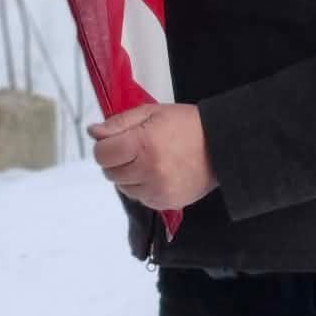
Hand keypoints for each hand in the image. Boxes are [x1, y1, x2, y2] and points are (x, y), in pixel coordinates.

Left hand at [88, 103, 216, 211]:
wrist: (221, 146)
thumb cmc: (187, 125)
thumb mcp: (151, 112)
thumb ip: (119, 123)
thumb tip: (94, 132)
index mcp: (143, 145)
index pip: (102, 154)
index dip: (105, 146)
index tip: (115, 140)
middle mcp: (148, 171)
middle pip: (110, 172)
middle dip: (117, 160)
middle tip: (134, 148)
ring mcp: (157, 190)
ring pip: (123, 188)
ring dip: (129, 176)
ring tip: (149, 161)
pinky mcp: (166, 203)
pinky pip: (140, 198)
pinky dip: (143, 187)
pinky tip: (158, 173)